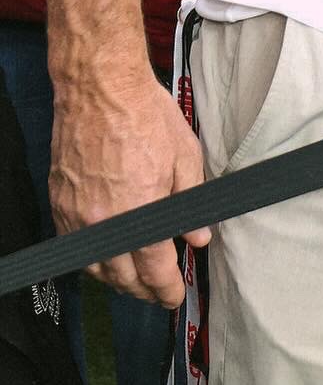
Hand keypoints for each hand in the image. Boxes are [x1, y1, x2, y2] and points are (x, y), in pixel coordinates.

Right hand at [49, 71, 209, 306]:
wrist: (100, 90)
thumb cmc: (145, 116)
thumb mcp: (185, 156)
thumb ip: (191, 201)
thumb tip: (197, 236)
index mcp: (139, 213)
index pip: (154, 270)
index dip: (167, 288)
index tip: (175, 296)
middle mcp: (103, 223)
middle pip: (122, 276)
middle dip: (143, 289)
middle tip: (160, 289)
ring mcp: (77, 216)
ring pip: (95, 267)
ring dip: (117, 278)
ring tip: (136, 277)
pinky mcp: (60, 204)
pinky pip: (74, 246)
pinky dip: (93, 256)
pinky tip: (108, 252)